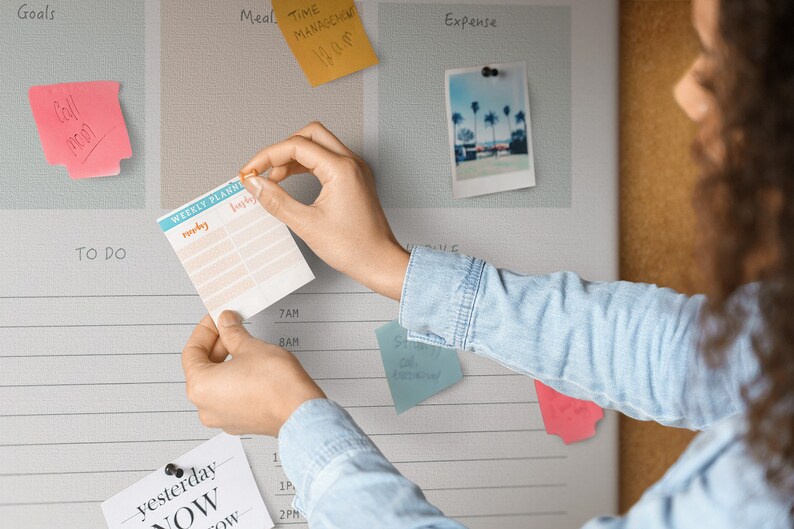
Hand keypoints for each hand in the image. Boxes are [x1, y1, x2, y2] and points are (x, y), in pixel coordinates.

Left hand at [181, 311, 325, 435]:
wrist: (299, 411)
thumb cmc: (276, 385)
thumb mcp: (250, 346)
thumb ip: (232, 332)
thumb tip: (226, 324)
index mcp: (200, 387)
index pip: (192, 351)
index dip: (205, 330)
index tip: (216, 320)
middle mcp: (205, 406)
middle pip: (201, 368)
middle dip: (216, 345)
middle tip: (230, 328)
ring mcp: (222, 418)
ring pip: (215, 384)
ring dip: (225, 362)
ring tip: (242, 346)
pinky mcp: (238, 422)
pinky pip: (228, 397)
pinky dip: (234, 380)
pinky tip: (249, 366)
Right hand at [239, 122, 409, 300]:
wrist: (379, 262)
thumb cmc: (354, 248)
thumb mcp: (306, 225)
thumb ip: (276, 201)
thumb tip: (255, 184)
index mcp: (341, 169)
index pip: (296, 146)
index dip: (267, 156)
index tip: (250, 172)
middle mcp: (351, 163)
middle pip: (310, 135)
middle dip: (282, 149)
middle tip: (264, 170)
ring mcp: (355, 170)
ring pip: (319, 145)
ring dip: (294, 157)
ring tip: (274, 180)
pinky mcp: (355, 179)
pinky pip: (327, 160)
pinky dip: (306, 165)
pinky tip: (291, 181)